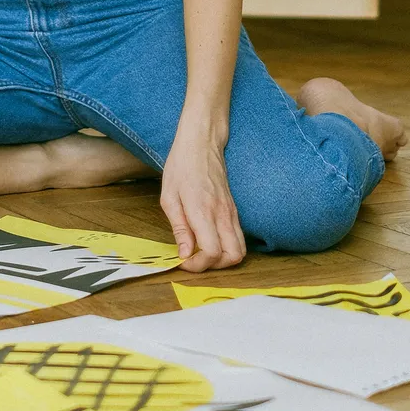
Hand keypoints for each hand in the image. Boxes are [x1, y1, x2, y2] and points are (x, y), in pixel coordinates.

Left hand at [160, 125, 245, 271]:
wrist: (202, 144)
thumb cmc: (181, 167)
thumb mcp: (169, 198)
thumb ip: (179, 228)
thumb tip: (184, 254)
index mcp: (203, 211)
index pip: (212, 252)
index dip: (197, 265)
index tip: (182, 261)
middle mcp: (222, 215)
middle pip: (234, 257)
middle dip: (214, 267)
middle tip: (194, 260)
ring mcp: (231, 213)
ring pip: (240, 249)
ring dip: (222, 259)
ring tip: (200, 253)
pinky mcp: (234, 211)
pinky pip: (238, 237)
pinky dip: (226, 247)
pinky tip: (207, 241)